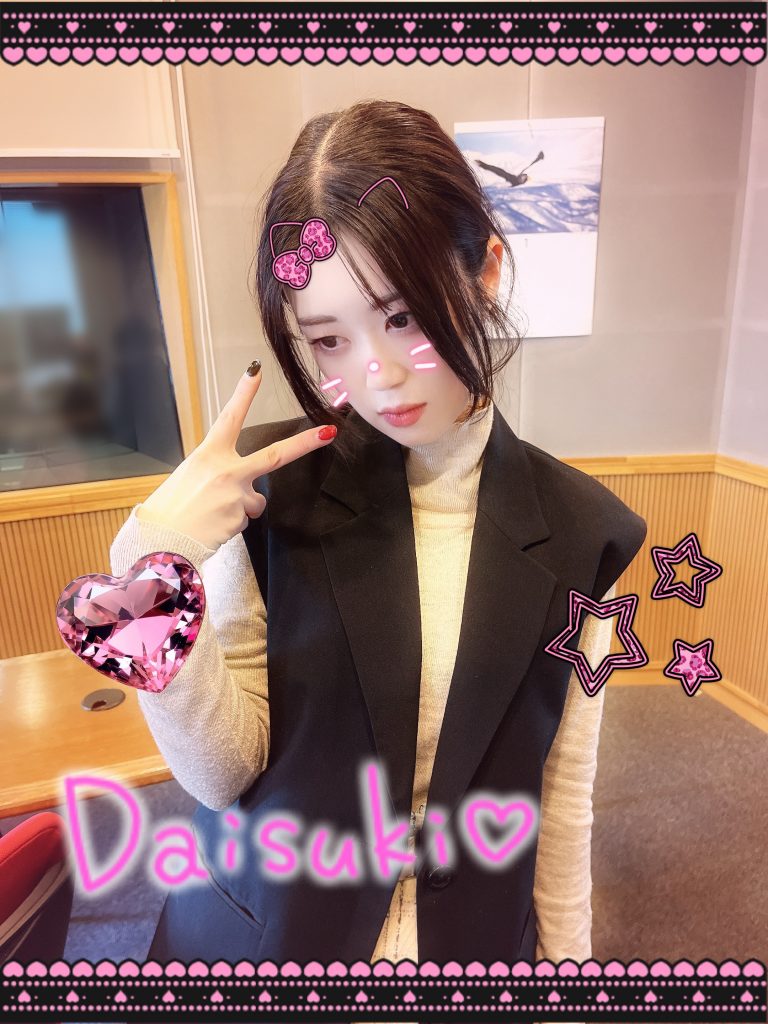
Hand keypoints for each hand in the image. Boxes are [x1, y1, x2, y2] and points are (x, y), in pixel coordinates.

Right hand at [138, 365, 336, 550]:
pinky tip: (213, 526)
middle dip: (305, 443)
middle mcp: (227, 470)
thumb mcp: (190, 477)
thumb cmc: (171, 508)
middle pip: (275, 455)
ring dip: (241, 507)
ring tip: (212, 514)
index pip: (229, 417)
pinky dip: (232, 523)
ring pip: (255, 500)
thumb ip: (216, 472)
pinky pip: (245, 518)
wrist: (161, 541)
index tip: (256, 371)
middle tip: (329, 432)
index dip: (244, 393)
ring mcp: (238, 494)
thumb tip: (232, 482)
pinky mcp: (242, 517)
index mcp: (208, 454)